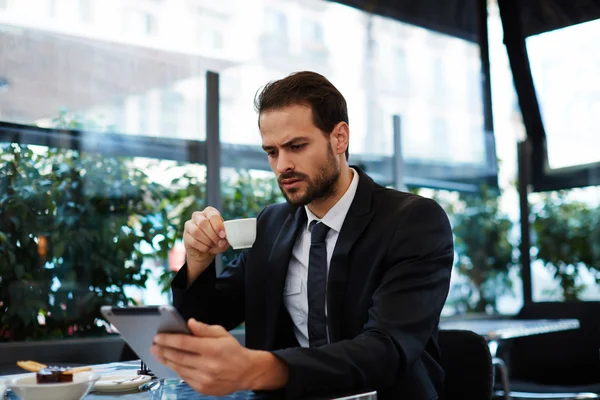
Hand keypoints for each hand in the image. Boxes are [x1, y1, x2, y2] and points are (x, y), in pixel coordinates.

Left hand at [151, 319, 287, 394]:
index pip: (184, 343)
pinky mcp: (203, 388)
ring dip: (167, 361)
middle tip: (153, 345)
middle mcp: (208, 365)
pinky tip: (172, 363)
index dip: (169, 339)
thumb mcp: (222, 334)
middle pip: (178, 357)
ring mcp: (205, 379)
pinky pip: (185, 378)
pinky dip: (177, 370)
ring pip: (179, 369)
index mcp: (213, 349)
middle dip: (163, 350)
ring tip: (158, 354)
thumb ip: (204, 329)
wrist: (247, 372)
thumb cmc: (233, 351)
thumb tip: (189, 323)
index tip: (158, 336)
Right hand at [183, 207, 228, 280]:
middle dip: (212, 235)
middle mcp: (198, 216)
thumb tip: (223, 241)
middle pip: (203, 223)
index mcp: (209, 212)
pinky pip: (193, 241)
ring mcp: (189, 225)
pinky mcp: (185, 235)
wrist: (205, 250)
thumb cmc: (216, 240)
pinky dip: (202, 246)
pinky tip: (206, 248)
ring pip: (196, 232)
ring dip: (207, 241)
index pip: (212, 215)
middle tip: (218, 242)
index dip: (218, 226)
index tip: (223, 235)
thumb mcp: (224, 238)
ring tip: (212, 245)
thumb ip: (225, 238)